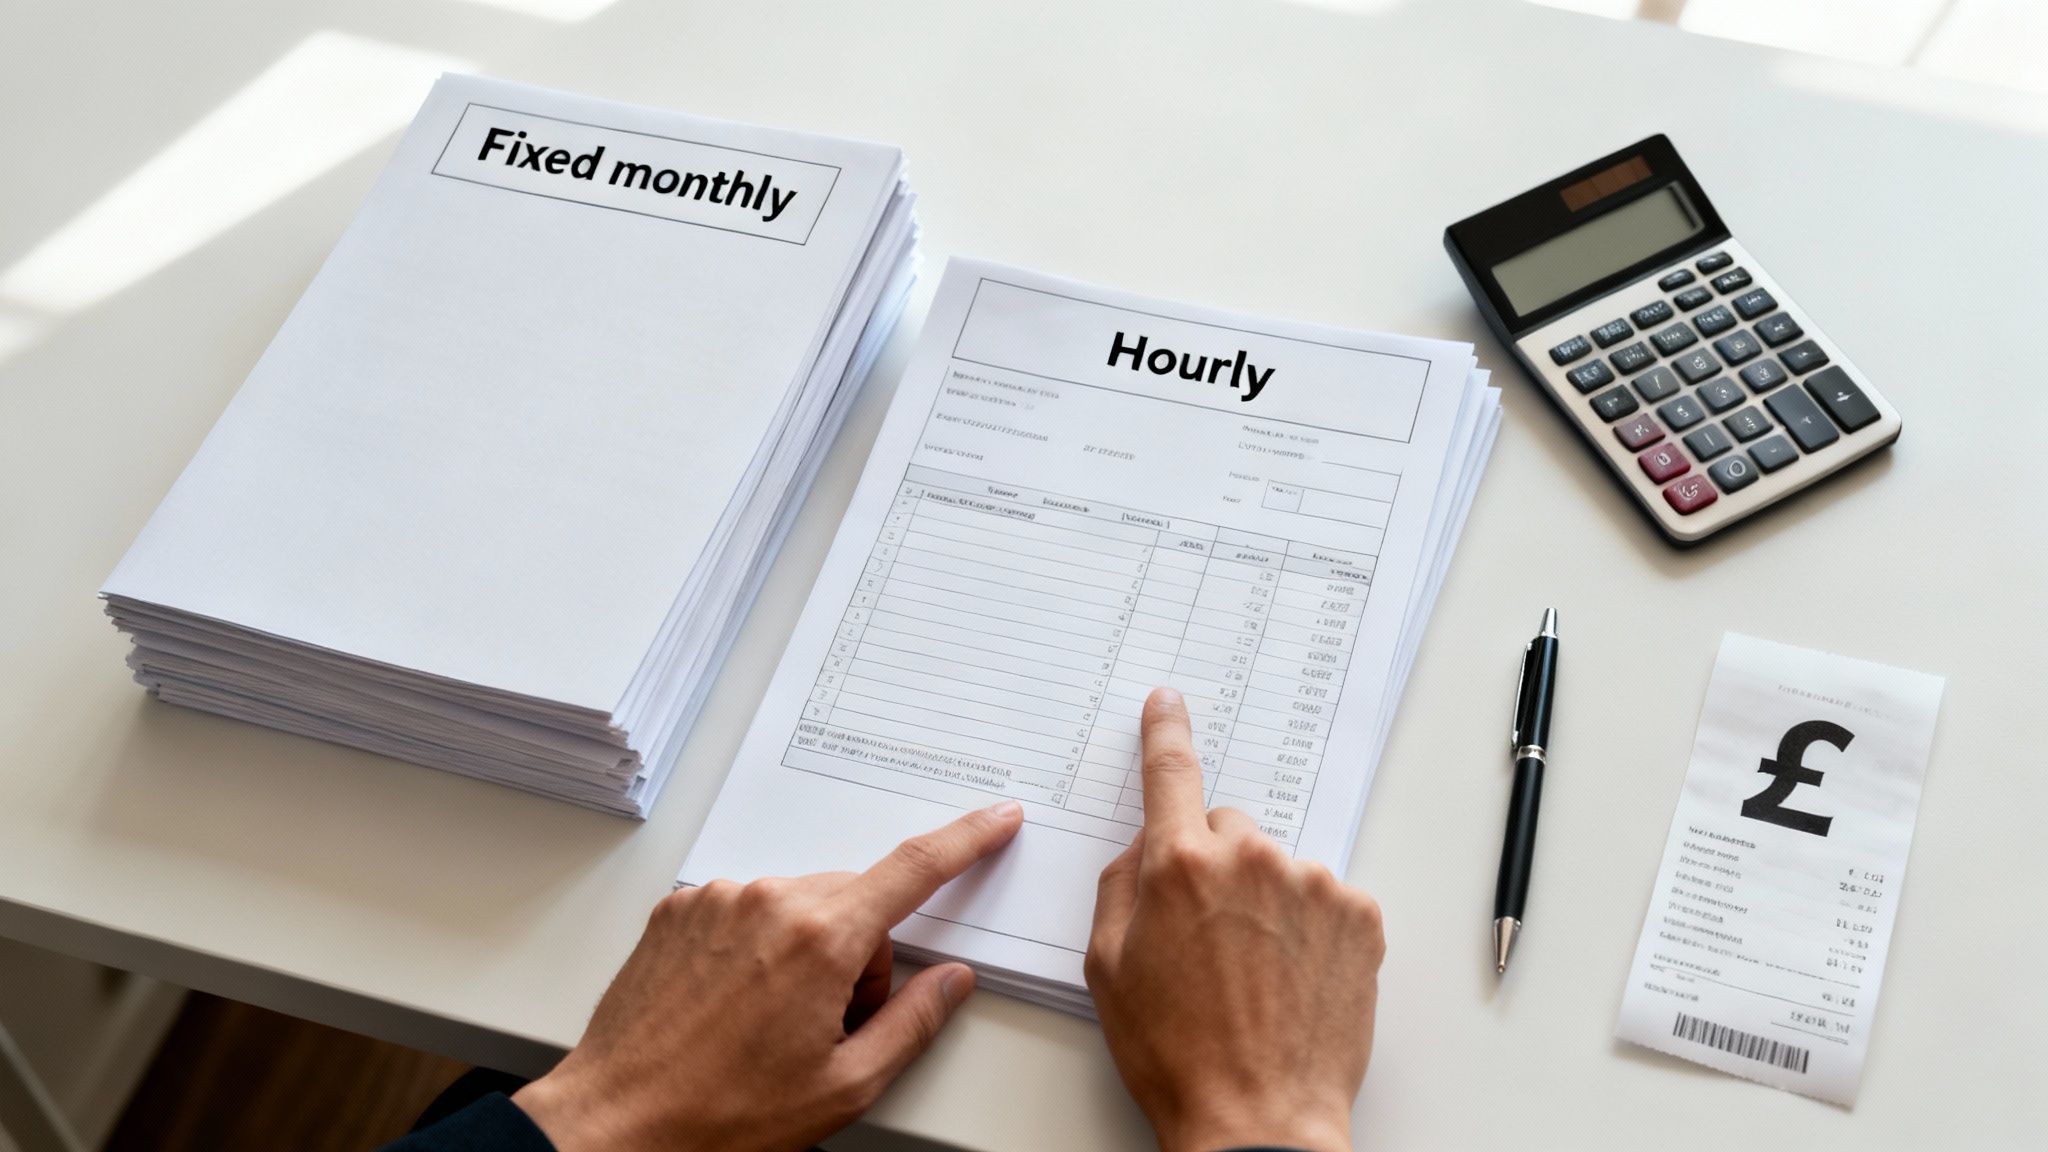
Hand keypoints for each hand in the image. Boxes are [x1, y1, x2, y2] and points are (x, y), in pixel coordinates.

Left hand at [513, 801, 1024, 1151]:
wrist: (616, 1124)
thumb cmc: (721, 1115)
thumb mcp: (844, 1086)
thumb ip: (913, 1023)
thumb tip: (950, 981)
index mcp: (820, 939)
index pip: (915, 869)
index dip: (967, 841)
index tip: (997, 819)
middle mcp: (768, 900)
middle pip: (854, 902)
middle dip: (860, 955)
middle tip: (828, 1027)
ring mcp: (717, 899)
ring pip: (800, 905)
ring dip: (805, 951)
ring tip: (767, 1024)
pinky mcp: (680, 908)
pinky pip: (747, 908)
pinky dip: (757, 947)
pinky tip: (733, 1005)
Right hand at [1086, 688, 1384, 1151]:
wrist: (1259, 1119)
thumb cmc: (1177, 1054)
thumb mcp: (1108, 967)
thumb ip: (1121, 886)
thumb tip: (1147, 850)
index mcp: (1180, 865)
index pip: (1170, 773)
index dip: (1166, 732)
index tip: (1169, 703)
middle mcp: (1252, 859)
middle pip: (1228, 830)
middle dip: (1215, 867)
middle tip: (1207, 940)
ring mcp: (1313, 884)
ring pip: (1278, 868)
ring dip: (1267, 903)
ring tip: (1255, 977)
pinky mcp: (1361, 916)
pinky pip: (1325, 898)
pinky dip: (1310, 928)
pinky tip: (1292, 979)